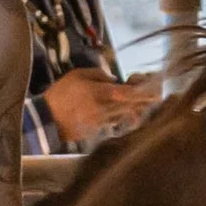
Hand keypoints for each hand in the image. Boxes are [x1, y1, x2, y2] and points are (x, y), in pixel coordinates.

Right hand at [39, 67, 159, 147]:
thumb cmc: (60, 94)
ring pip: (124, 114)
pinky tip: (133, 116)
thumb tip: (113, 80)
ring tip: (150, 105)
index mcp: (99, 93)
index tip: (153, 87)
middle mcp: (104, 108)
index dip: (141, 90)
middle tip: (159, 97)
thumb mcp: (77, 75)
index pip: (126, 92)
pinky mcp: (96, 130)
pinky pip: (114, 123)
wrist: (46, 119)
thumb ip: (98, 75)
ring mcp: (101, 121)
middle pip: (129, 105)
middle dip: (144, 101)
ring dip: (137, 110)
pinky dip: (125, 119)